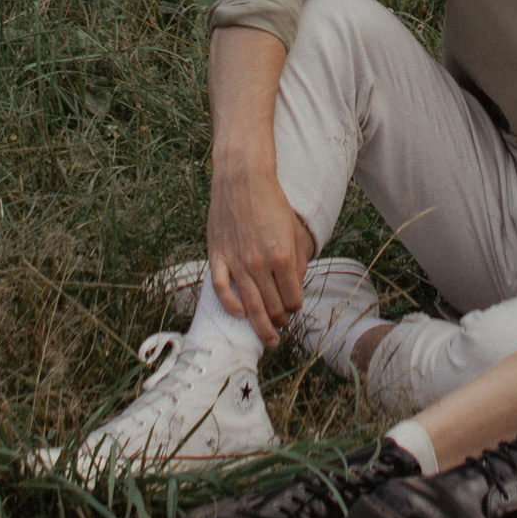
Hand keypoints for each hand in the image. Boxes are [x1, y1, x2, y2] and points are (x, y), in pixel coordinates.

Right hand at [204, 148, 314, 343]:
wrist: (243, 179)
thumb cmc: (272, 202)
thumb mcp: (294, 230)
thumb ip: (298, 260)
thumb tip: (296, 286)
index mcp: (283, 256)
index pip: (293, 298)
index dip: (295, 308)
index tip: (293, 309)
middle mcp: (260, 263)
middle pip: (272, 307)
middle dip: (280, 322)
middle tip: (281, 329)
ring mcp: (237, 262)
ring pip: (250, 306)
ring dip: (260, 326)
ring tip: (267, 338)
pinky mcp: (218, 256)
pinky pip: (222, 290)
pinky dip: (230, 306)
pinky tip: (239, 314)